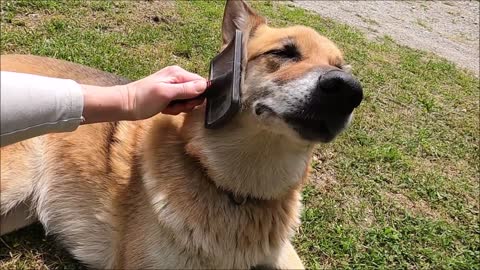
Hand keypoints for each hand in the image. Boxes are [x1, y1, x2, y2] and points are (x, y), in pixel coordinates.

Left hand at [80, 66, 206, 124]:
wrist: (125, 105)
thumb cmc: (142, 99)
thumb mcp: (166, 93)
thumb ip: (186, 89)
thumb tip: (204, 85)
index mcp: (178, 73)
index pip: (200, 82)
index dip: (197, 96)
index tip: (186, 102)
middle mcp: (177, 77)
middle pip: (195, 92)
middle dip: (187, 103)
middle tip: (175, 106)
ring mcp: (172, 86)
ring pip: (187, 99)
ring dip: (179, 107)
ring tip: (167, 107)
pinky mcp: (168, 94)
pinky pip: (179, 103)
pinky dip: (174, 109)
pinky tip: (164, 109)